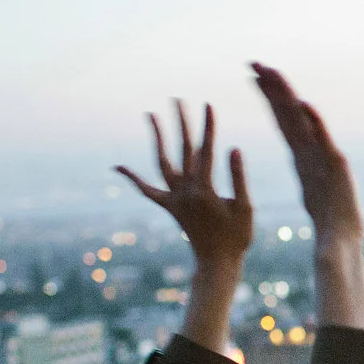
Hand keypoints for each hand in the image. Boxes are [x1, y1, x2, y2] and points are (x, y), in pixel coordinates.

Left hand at [117, 102, 252, 269]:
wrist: (217, 263)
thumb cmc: (237, 238)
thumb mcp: (245, 209)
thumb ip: (238, 178)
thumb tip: (232, 149)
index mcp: (204, 191)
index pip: (206, 151)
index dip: (208, 127)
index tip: (208, 105)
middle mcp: (185, 192)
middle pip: (182, 150)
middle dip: (180, 123)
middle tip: (177, 100)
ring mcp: (175, 199)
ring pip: (162, 163)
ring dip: (157, 138)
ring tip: (151, 115)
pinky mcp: (170, 207)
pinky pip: (147, 191)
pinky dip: (133, 178)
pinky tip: (118, 167)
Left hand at [251, 63, 361, 245]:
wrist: (345, 241)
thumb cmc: (329, 226)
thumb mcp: (311, 194)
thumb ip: (306, 174)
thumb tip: (302, 164)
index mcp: (303, 157)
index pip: (283, 120)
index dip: (269, 97)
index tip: (253, 76)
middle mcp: (314, 151)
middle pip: (290, 113)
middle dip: (273, 86)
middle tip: (254, 62)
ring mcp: (326, 156)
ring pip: (303, 121)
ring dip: (287, 95)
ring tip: (270, 72)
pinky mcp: (338, 166)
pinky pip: (322, 141)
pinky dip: (314, 122)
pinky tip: (302, 105)